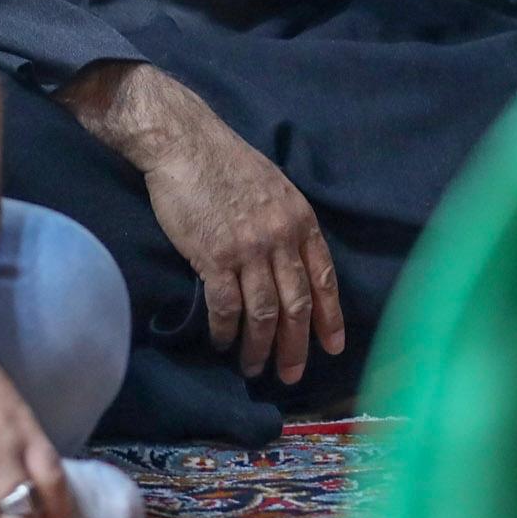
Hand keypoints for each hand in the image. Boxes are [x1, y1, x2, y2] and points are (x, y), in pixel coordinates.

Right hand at [64, 63, 344, 383]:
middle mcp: (281, 237)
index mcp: (300, 219)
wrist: (184, 142)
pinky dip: (226, 331)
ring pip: (264, 313)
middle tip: (291, 374)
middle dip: (296, 346)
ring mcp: (249, 249)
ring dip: (260, 347)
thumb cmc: (226, 162)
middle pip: (296, 305)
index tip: (332, 347)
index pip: (324, 278)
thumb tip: (292, 266)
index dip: (330, 318)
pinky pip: (226, 307)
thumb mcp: (274, 187)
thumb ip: (286, 226)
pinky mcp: (214, 256)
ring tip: (254, 367)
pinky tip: (222, 343)